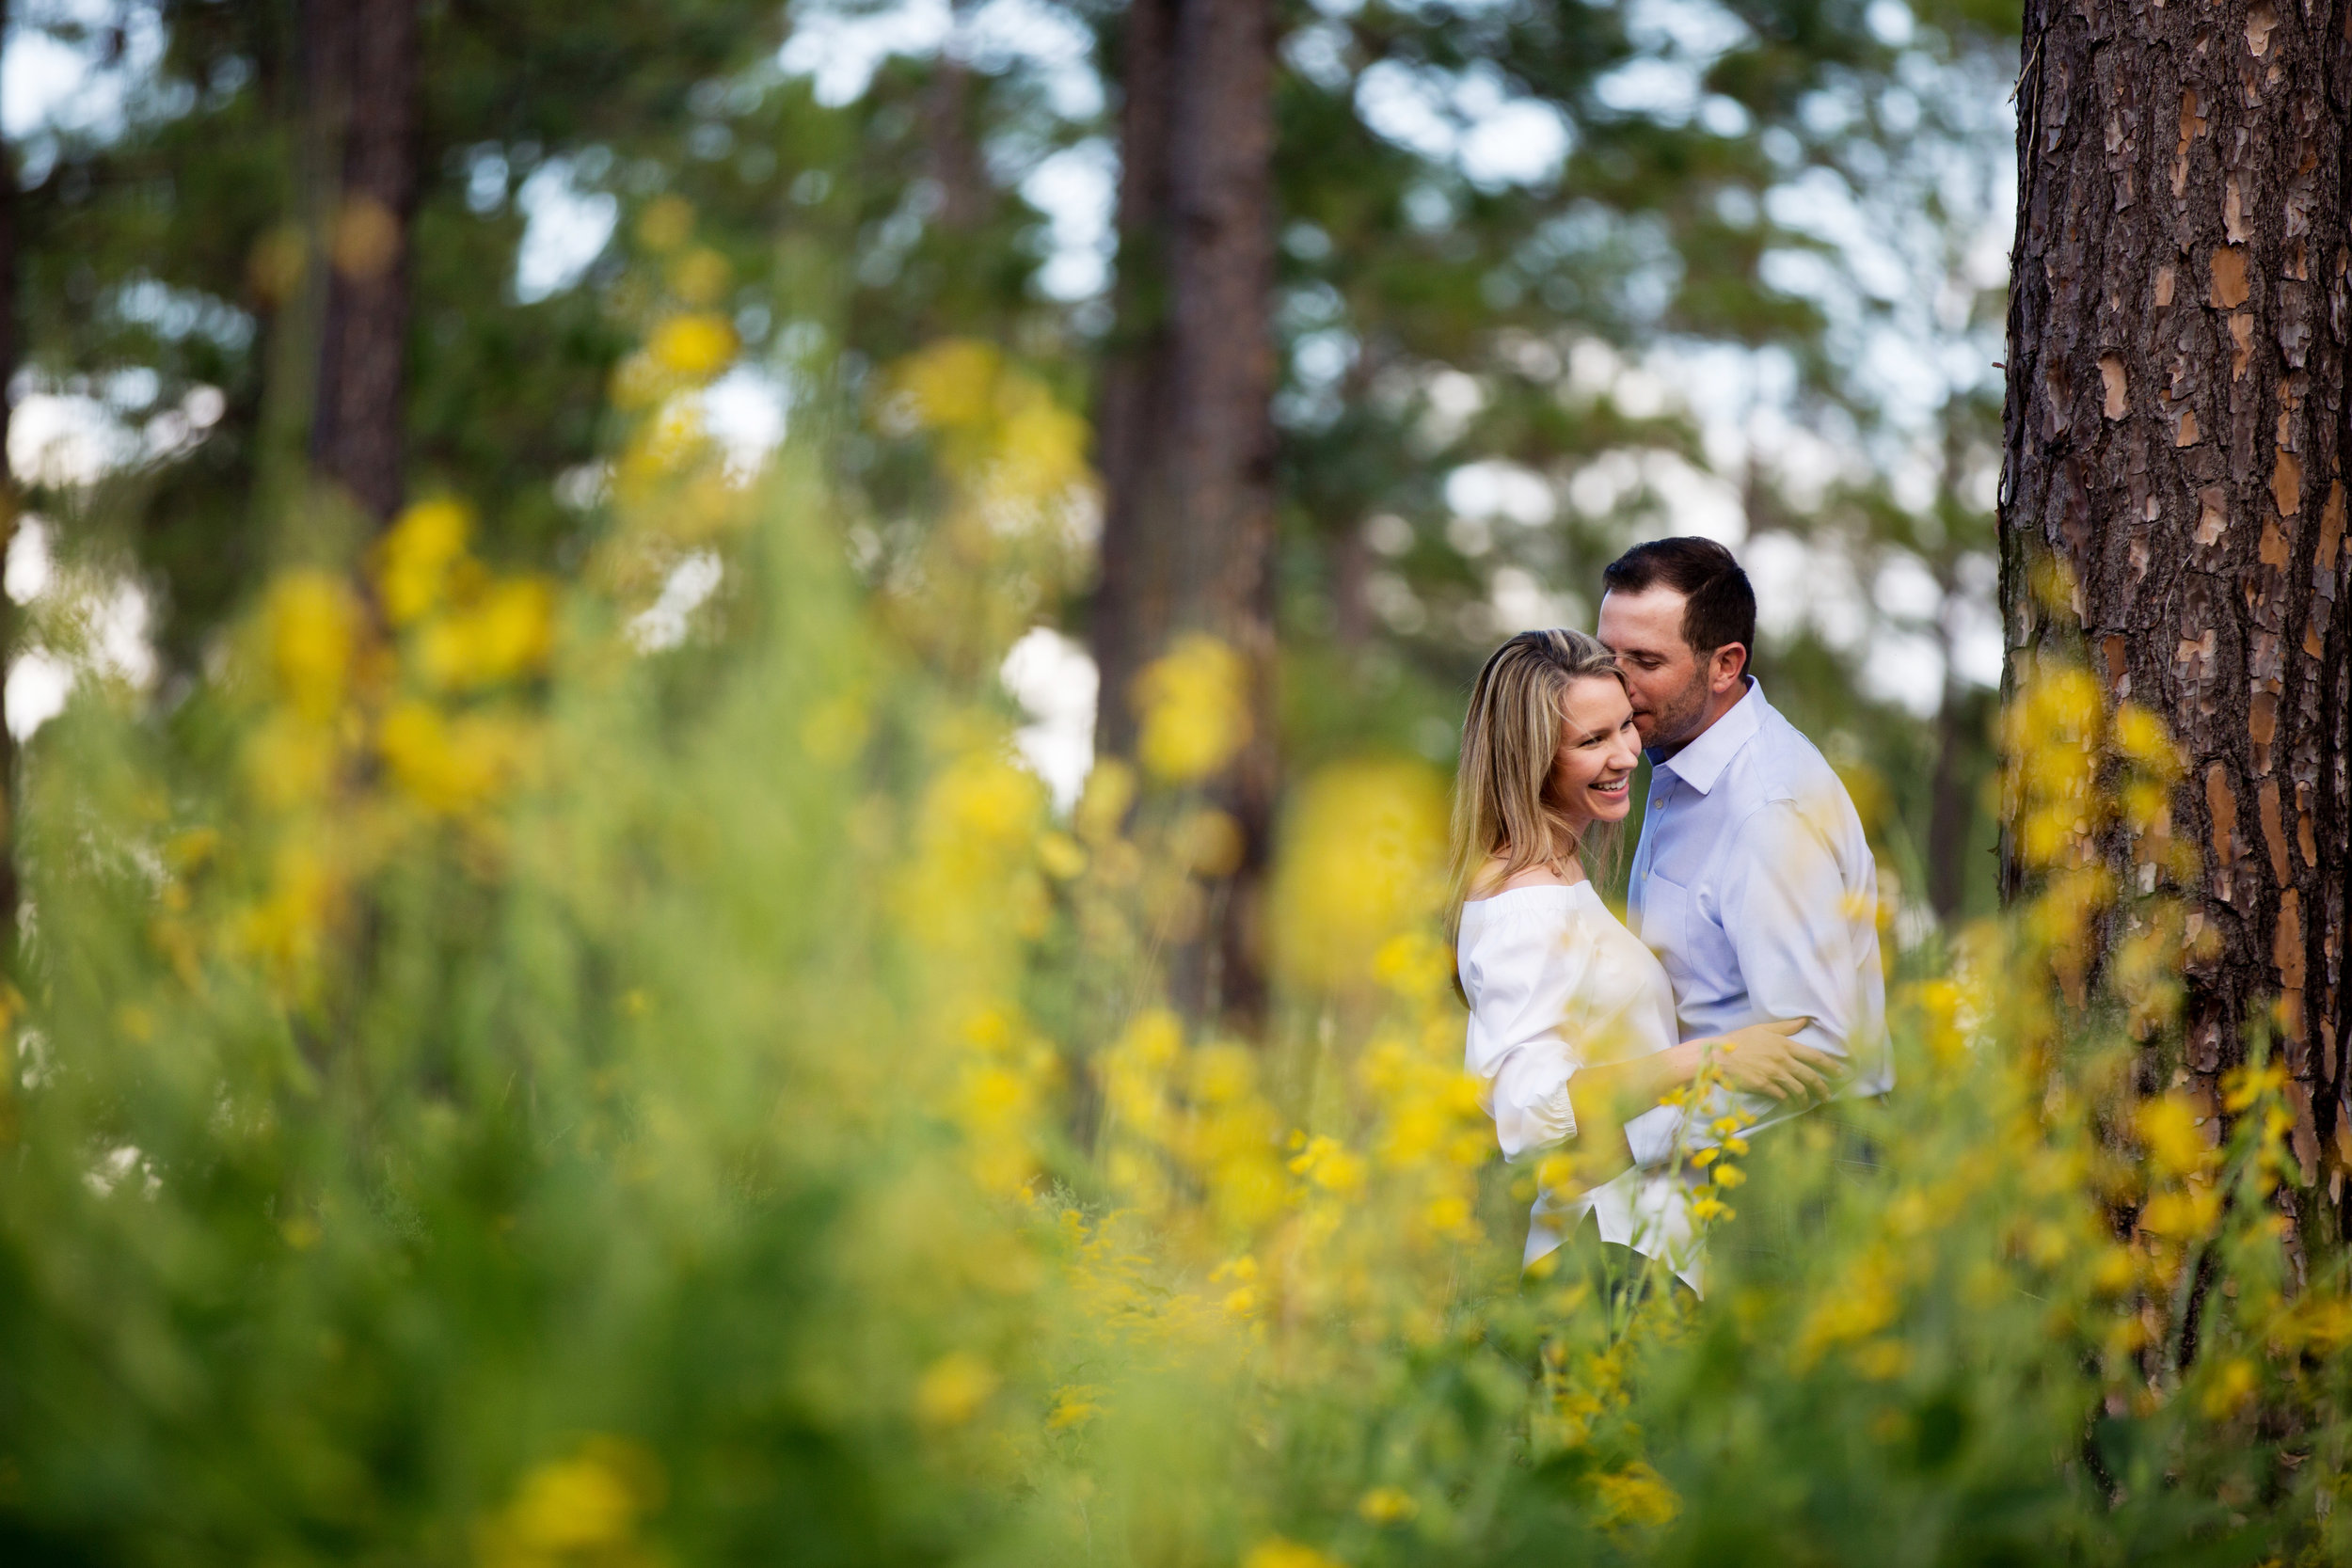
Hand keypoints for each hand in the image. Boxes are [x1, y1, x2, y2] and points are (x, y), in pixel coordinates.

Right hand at [1705, 1019, 1839, 1101]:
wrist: (1716, 1056)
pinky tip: (1791, 1105)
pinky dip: (1789, 1103)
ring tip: (1810, 1103)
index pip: (1815, 1057)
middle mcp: (1783, 1060)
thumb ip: (1785, 1026)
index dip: (1831, 1066)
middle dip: (1823, 1088)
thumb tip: (1804, 1020)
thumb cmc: (1738, 1041)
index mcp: (1785, 1045)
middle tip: (1828, 1095)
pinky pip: (1783, 1097)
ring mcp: (1774, 1074)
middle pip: (1811, 1076)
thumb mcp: (1762, 1029)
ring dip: (1807, 1099)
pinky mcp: (1764, 1087)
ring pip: (1799, 1090)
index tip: (1841, 1073)